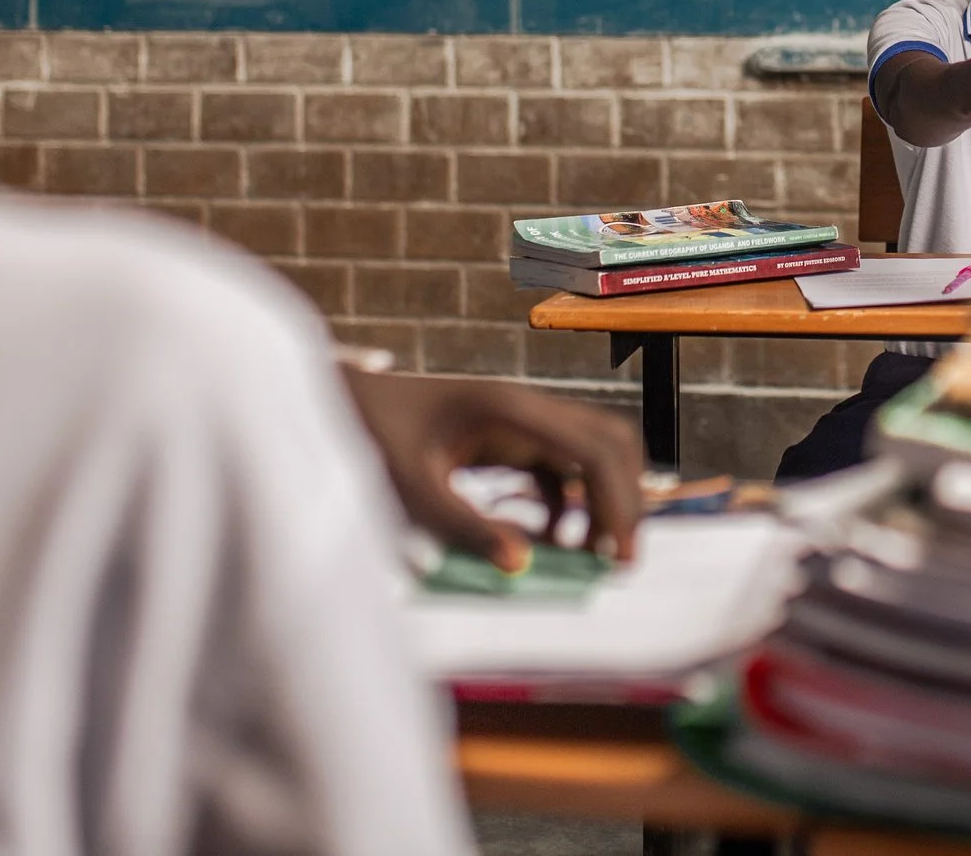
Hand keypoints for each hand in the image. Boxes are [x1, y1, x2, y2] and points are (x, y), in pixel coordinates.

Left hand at [339, 369, 643, 570]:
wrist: (344, 403)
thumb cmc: (371, 439)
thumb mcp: (412, 491)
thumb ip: (464, 527)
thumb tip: (520, 566)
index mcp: (511, 411)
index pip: (594, 449)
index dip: (620, 501)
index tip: (621, 557)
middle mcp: (528, 410)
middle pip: (610, 442)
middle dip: (625, 499)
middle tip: (619, 559)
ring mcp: (522, 422)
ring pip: (592, 452)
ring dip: (603, 500)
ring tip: (591, 556)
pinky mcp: (511, 438)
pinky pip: (562, 468)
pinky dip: (571, 504)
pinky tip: (549, 541)